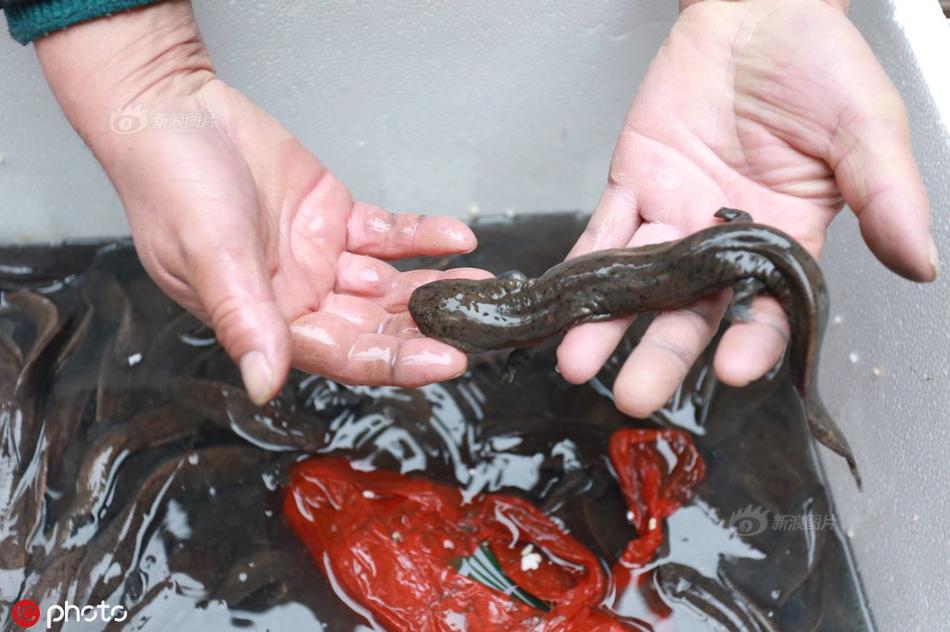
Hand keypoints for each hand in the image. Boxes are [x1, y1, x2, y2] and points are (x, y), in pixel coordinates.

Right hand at [36, 1, 485, 403]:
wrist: (173, 114)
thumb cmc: (169, 186)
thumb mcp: (208, 254)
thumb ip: (243, 318)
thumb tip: (264, 384)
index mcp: (269, 321)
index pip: (344, 354)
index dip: (397, 361)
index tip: (448, 361)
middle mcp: (302, 297)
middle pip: (377, 325)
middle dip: (428, 328)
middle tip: (479, 325)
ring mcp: (323, 259)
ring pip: (390, 284)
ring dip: (436, 286)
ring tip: (485, 285)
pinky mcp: (336, 218)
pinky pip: (388, 235)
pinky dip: (421, 236)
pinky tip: (456, 238)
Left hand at [557, 0, 937, 416]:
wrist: (758, 13)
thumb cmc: (818, 66)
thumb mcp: (865, 127)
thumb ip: (886, 194)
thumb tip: (920, 262)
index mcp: (786, 239)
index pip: (767, 307)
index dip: (751, 340)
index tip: (732, 372)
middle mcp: (724, 242)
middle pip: (691, 310)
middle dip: (661, 354)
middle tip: (635, 397)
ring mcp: (674, 216)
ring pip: (638, 281)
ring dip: (607, 323)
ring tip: (578, 362)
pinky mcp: (634, 185)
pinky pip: (604, 228)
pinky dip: (583, 263)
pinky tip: (564, 298)